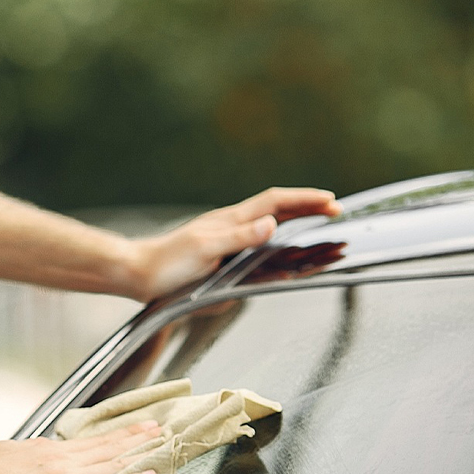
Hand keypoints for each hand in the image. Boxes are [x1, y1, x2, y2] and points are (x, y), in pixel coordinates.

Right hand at [0, 421, 163, 473]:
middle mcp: (57, 458)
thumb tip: (40, 452)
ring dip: (137, 453)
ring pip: (109, 463)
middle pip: (103, 446)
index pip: (86, 442)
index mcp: (43, 449)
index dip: (110, 436)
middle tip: (155, 428)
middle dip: (132, 437)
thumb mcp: (6, 454)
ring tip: (160, 446)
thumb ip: (29, 454)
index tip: (127, 430)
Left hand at [126, 186, 339, 300]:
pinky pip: (259, 246)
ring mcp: (228, 240)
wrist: (138, 274)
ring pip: (271, 226)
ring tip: (321, 225)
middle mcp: (232, 226)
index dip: (304, 199)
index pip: (275, 202)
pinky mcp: (223, 256)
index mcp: (231, 220)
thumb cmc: (166, 263)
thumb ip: (239, 238)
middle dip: (308, 207)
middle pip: (277, 210)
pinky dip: (279, 244)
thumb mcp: (204, 249)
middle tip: (335, 210)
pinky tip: (285, 250)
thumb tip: (272, 224)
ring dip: (297, 223)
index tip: (330, 201)